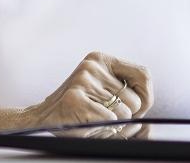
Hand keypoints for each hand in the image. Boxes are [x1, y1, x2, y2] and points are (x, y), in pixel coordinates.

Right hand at [21, 52, 152, 128]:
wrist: (41, 119)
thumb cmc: (76, 108)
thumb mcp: (101, 89)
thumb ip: (126, 91)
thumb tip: (148, 105)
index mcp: (100, 60)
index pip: (143, 75)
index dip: (147, 97)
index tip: (139, 109)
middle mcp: (92, 66)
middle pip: (135, 99)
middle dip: (129, 116)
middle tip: (109, 118)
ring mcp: (83, 81)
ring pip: (124, 113)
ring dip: (114, 125)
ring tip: (94, 120)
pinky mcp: (76, 99)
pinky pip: (109, 121)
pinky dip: (102, 129)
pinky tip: (86, 124)